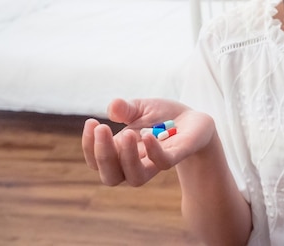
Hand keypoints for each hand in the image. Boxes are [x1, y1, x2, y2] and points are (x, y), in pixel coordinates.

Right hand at [82, 98, 215, 185]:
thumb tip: (113, 106)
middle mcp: (136, 163)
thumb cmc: (163, 117)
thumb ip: (126, 109)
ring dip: (126, 158)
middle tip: (102, 128)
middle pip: (111, 177)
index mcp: (121, 152)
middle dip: (102, 155)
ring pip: (134, 178)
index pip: (97, 161)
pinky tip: (148, 136)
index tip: (92, 122)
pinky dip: (153, 152)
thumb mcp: (141, 107)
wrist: (194, 120)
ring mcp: (156, 163)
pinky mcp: (177, 156)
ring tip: (128, 133)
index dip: (89, 146)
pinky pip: (163, 164)